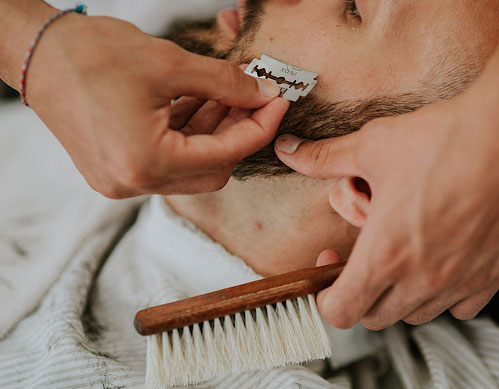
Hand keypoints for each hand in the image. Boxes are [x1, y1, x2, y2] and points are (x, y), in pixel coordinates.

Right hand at [20, 14, 286, 197]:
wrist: (35, 52)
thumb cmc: (92, 54)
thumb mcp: (172, 64)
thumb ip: (226, 84)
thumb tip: (265, 94)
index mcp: (147, 163)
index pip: (227, 154)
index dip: (260, 126)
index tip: (278, 102)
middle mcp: (132, 182)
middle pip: (212, 171)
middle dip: (238, 134)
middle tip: (255, 98)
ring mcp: (120, 180)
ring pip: (189, 167)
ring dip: (213, 133)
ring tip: (227, 93)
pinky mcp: (112, 169)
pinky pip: (165, 161)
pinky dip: (187, 135)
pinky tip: (198, 102)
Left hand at [274, 89, 498, 328]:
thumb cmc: (446, 139)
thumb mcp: (374, 145)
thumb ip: (327, 158)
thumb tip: (291, 152)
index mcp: (385, 254)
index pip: (341, 311)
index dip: (326, 297)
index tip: (331, 268)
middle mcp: (423, 278)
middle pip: (377, 317)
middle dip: (362, 294)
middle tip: (364, 257)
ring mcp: (462, 280)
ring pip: (420, 315)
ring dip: (404, 296)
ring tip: (406, 258)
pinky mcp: (495, 273)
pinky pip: (464, 308)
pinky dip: (449, 296)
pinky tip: (446, 263)